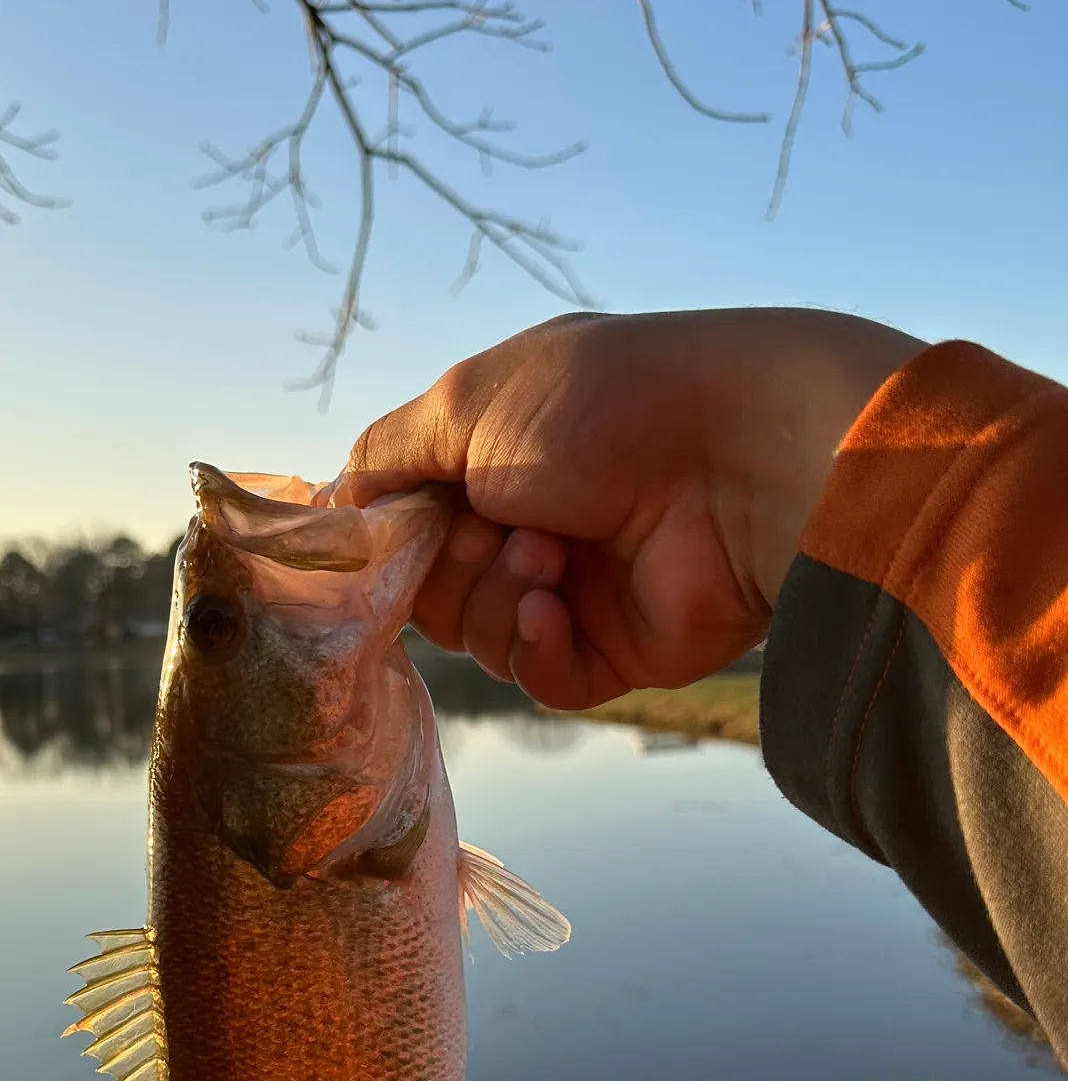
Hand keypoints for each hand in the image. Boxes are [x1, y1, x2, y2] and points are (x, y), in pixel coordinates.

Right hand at [338, 308, 919, 707]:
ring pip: (478, 636)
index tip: (381, 536)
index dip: (387, 536)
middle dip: (445, 566)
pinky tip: (556, 607)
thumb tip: (340, 503)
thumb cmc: (602, 406)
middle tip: (489, 529)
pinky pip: (539, 678)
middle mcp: (531, 521)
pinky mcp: (615, 649)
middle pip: (433, 588)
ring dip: (496, 596)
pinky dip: (534, 647)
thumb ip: (385, 454)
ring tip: (548, 552)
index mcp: (497, 456)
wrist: (739, 458)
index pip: (408, 519)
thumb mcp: (466, 402)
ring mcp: (574, 588)